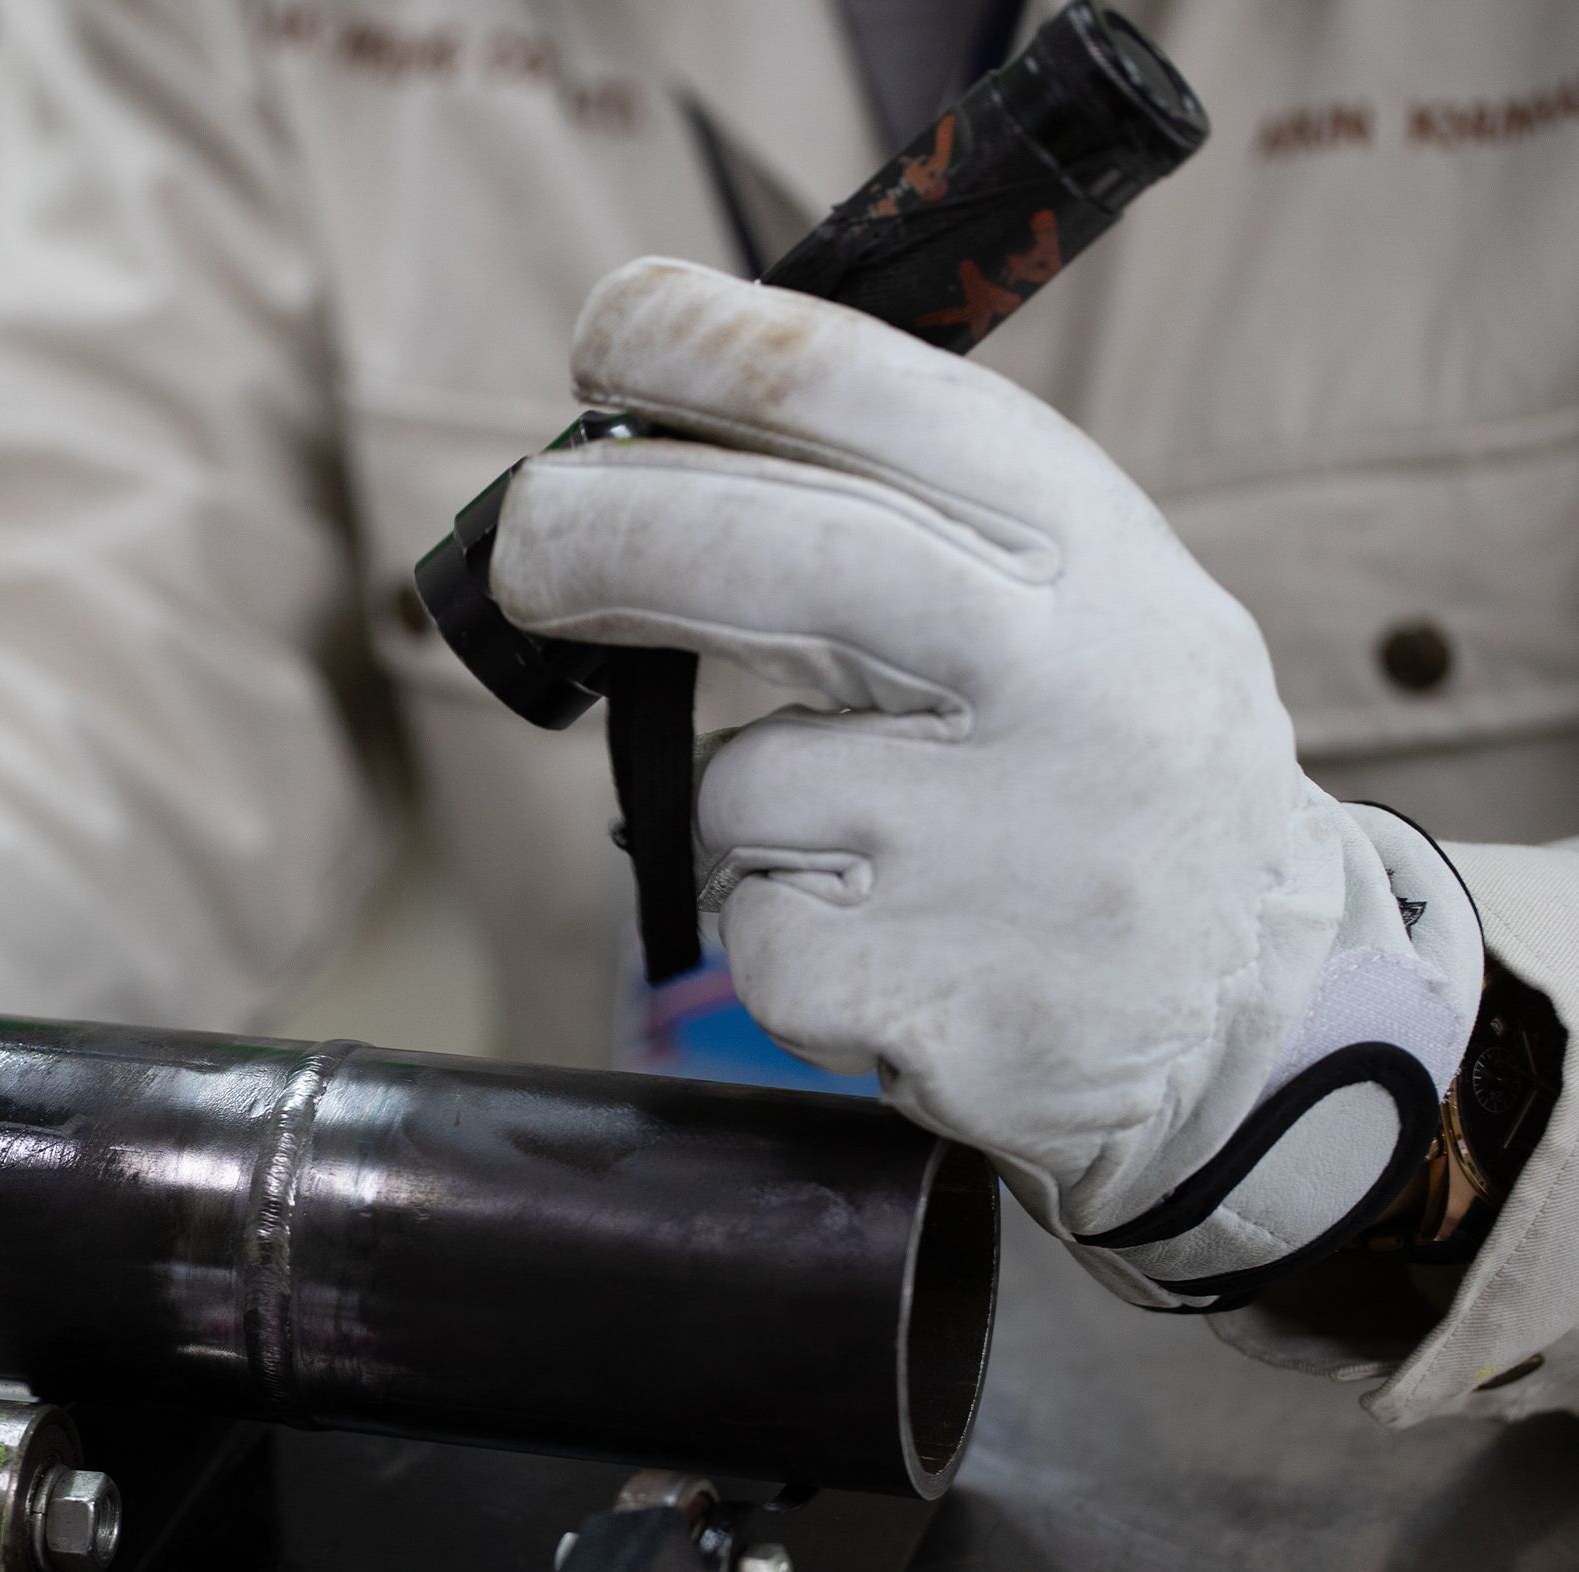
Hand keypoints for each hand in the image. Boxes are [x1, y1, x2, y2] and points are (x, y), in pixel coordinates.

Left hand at [492, 258, 1483, 1308]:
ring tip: (863, 846)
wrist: (1261, 1015)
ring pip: (738, 784)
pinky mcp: (924, 989)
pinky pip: (757, 923)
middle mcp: (1058, 676)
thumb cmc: (1104, 766)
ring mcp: (993, 846)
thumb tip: (634, 456)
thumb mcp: (1078, 598)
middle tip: (527, 547)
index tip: (604, 338)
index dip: (697, 345)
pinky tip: (893, 943)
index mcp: (1086, 547)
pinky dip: (780, 926)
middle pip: (770, 561)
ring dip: (739, 811)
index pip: (861, 392)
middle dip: (601, 534)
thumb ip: (902, 522)